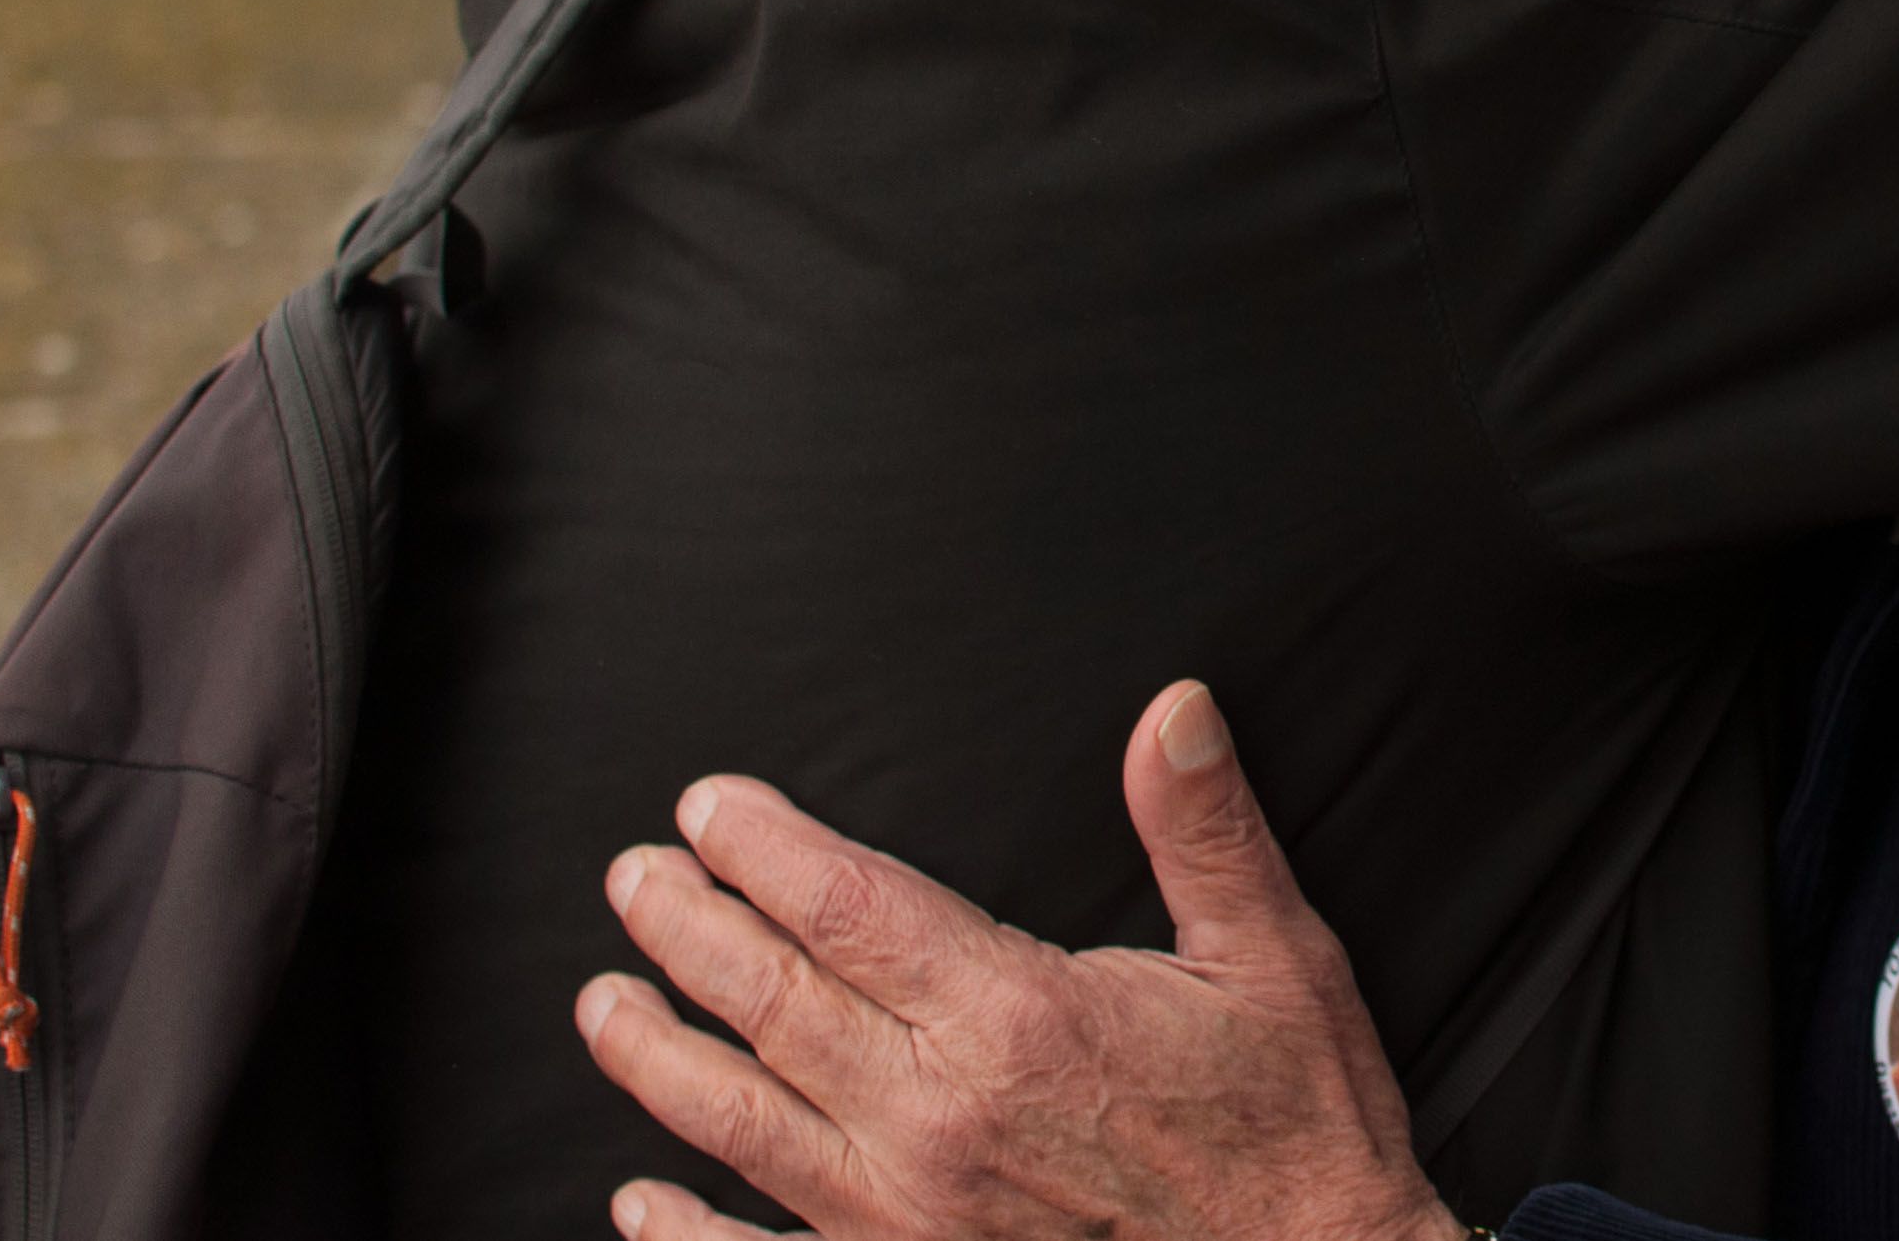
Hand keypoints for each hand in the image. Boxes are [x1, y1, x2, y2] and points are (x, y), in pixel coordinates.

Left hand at [578, 680, 1466, 1240]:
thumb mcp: (1275, 956)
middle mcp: (943, 1118)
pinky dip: (688, 1235)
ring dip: (658, 1058)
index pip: (847, 906)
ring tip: (603, 1004)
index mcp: (1019, 1017)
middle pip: (773, 1003)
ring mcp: (914, 1218)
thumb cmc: (1296, 1125)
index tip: (708, 809)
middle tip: (633, 879)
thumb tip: (1173, 711)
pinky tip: (638, 1203)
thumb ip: (1205, 828)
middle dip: (687, 930)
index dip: (763, 849)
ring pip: (743, 1124)